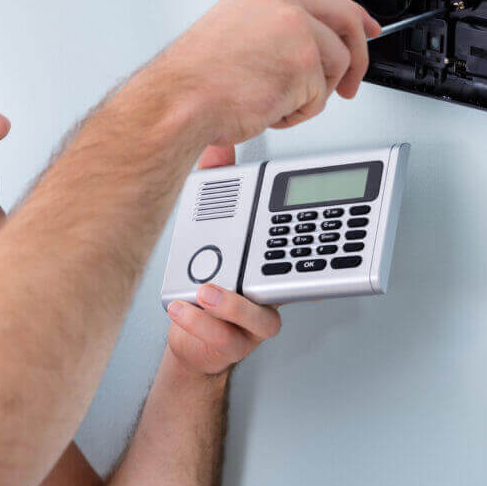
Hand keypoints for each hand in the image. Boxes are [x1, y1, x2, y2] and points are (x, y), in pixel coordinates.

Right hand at [152, 0, 380, 146]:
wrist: (179, 101)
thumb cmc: (197, 78)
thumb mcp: (236, 29)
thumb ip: (276, 26)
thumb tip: (313, 43)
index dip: (352, 16)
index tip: (367, 31)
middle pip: (346, 20)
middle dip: (355, 58)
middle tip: (350, 84)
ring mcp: (296, 27)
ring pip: (337, 63)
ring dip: (312, 93)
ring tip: (275, 99)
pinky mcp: (304, 61)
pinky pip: (321, 95)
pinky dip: (299, 112)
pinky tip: (269, 107)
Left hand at [164, 144, 282, 376]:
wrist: (195, 340)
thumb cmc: (209, 285)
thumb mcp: (210, 228)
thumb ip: (216, 186)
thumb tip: (215, 142)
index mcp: (267, 265)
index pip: (294, 247)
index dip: (304, 233)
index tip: (298, 213)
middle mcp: (267, 294)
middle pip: (285, 283)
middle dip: (273, 269)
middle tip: (246, 258)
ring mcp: (251, 322)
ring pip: (259, 318)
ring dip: (232, 306)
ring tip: (205, 291)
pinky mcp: (230, 343)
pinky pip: (224, 338)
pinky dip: (201, 324)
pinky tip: (182, 307)